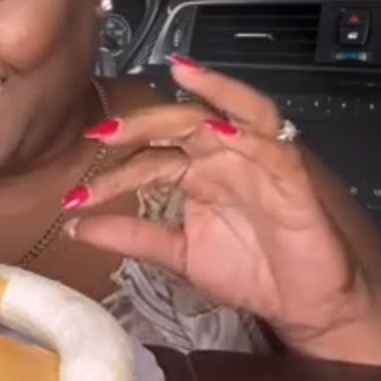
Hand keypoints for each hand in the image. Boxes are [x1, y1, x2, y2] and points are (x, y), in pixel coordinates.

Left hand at [65, 55, 380, 350]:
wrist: (307, 305)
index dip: (113, 175)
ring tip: (179, 76)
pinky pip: (274, 146)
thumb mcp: (179, 254)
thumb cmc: (251, 272)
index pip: (151, 159)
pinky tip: (223, 130)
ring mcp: (262, 161)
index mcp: (198, 172)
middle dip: (145, 122)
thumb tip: (74, 227)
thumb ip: (132, 236)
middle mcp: (227, 156)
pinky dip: (250, 135)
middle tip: (103, 133)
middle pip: (184, 121)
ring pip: (236, 111)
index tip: (73, 199)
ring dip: (209, 93)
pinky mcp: (296, 177)